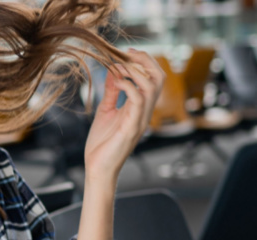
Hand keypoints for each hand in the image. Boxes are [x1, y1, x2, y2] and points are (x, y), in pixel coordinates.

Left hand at [83, 49, 164, 180]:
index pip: (153, 77)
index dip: (143, 61)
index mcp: (140, 107)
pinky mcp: (132, 127)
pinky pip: (137, 100)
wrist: (98, 169)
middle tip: (127, 54)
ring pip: (152, 86)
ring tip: (119, 66)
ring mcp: (141, 119)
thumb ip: (112, 92)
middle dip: (145, 60)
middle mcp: (145, 111)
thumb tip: (113, 71)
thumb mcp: (106, 110)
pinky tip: (116, 82)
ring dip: (135, 71)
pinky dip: (128, 85)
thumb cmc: (102, 144)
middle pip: (159, 77)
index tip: (125, 53)